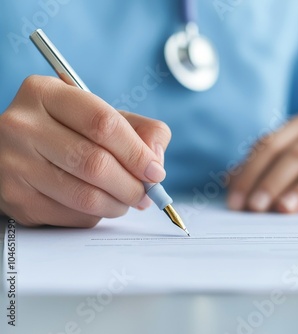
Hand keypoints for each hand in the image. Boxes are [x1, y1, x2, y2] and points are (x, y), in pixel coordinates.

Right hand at [0, 76, 170, 226]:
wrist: (17, 150)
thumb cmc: (69, 131)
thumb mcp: (102, 116)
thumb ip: (141, 130)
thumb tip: (155, 161)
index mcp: (47, 94)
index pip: (104, 124)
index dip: (137, 152)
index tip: (155, 171)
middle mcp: (23, 126)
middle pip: (95, 163)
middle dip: (131, 185)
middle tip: (145, 193)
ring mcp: (13, 164)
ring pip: (85, 196)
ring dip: (117, 204)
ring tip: (127, 200)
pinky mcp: (15, 199)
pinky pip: (71, 216)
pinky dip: (96, 216)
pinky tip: (98, 205)